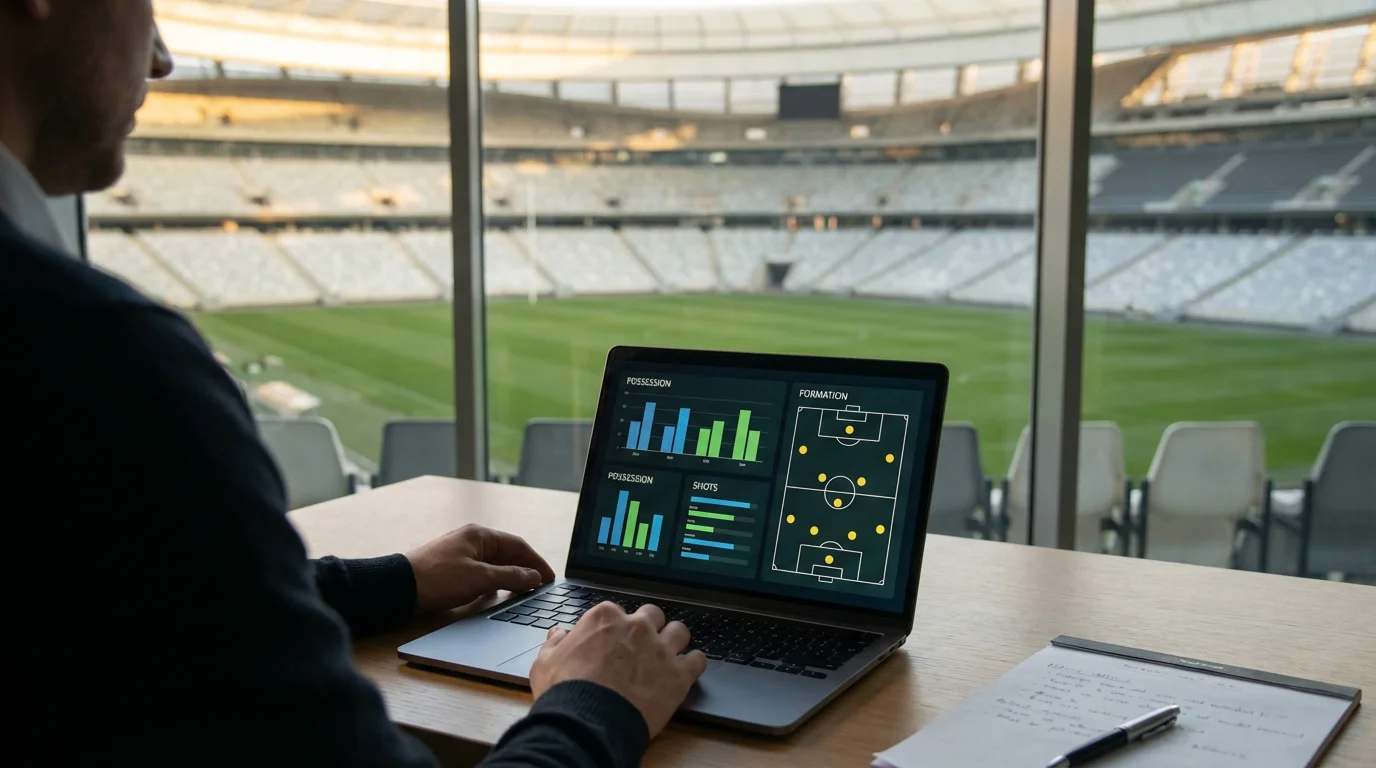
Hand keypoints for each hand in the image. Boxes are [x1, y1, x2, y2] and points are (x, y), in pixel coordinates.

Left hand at [405, 524, 555, 613]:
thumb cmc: (438, 578)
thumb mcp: (480, 578)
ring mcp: (460, 554)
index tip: (550, 577)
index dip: (536, 562)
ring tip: (523, 591)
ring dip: (509, 577)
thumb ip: (511, 576)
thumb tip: (534, 577)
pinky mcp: (450, 568)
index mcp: (479, 535)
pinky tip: (495, 593)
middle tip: (540, 586)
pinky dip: (493, 582)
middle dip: (524, 569)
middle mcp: (471, 540)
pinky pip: (480, 572)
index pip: (518, 545)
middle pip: (507, 553)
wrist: (399, 588)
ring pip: (493, 564)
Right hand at [530, 602, 707, 737]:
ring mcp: (660, 649)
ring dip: (675, 640)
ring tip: (669, 653)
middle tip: (643, 643)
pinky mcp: (678, 675)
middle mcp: (636, 627)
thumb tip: (558, 634)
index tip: (613, 639)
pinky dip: (695, 663)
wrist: (588, 722)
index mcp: (604, 618)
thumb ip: (554, 644)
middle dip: (649, 626)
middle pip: (652, 614)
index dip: (615, 627)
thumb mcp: (545, 663)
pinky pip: (698, 660)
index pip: (616, 611)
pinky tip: (689, 669)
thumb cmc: (565, 692)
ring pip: (679, 631)